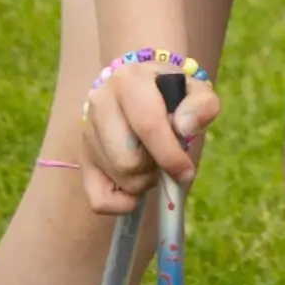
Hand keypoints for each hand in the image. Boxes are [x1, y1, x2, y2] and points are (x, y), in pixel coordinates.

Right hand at [80, 59, 217, 214]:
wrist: (140, 88)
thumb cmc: (171, 92)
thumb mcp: (195, 89)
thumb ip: (201, 105)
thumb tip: (184, 128)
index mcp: (129, 81)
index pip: (147, 125)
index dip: (169, 155)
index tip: (186, 172)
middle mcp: (100, 104)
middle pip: (127, 160)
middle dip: (155, 167)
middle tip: (165, 157)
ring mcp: (87, 133)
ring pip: (117, 177)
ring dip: (143, 180)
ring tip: (152, 160)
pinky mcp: (83, 158)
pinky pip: (98, 199)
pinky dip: (122, 203)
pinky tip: (136, 188)